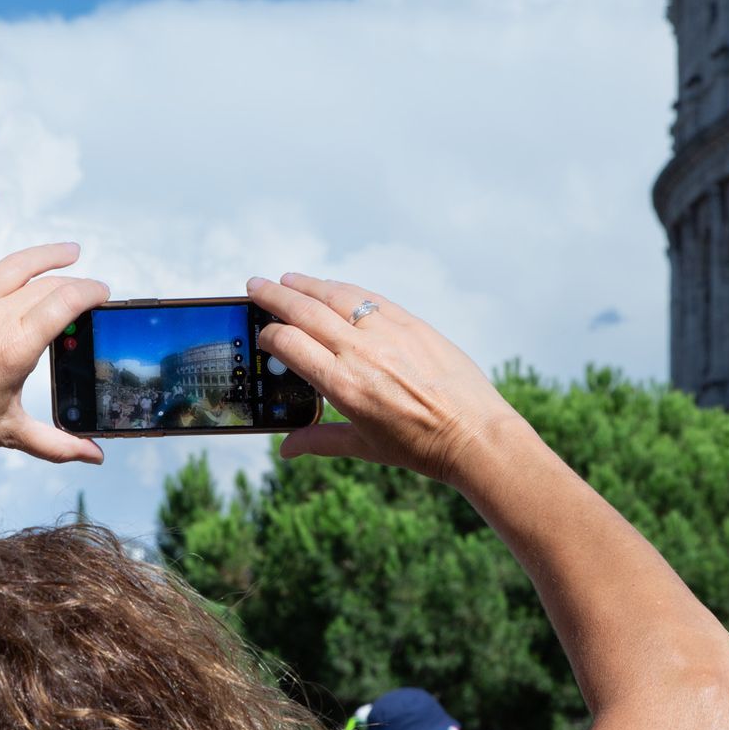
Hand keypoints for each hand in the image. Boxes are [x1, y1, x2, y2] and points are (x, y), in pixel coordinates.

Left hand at [0, 190, 109, 464]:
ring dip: (46, 254)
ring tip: (68, 252)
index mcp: (16, 347)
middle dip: (72, 283)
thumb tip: (96, 458)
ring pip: (15, 265)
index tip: (103, 294)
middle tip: (85, 289)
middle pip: (46, 285)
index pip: (66, 303)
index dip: (90, 293)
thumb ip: (59, 444)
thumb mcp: (11, 432)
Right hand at [248, 273, 513, 483]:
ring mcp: (388, 333)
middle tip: (254, 284)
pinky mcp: (412, 324)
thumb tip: (286, 449)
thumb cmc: (420, 446)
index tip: (262, 333)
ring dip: (307, 284)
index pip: (290, 344)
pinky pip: (370, 298)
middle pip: (305, 311)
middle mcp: (360, 353)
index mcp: (342, 385)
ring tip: (288, 279)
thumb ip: (319, 440)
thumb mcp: (364, 447)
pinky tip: (333, 288)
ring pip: (336, 296)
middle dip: (274, 295)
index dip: (269, 334)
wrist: (474, 435)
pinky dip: (345, 290)